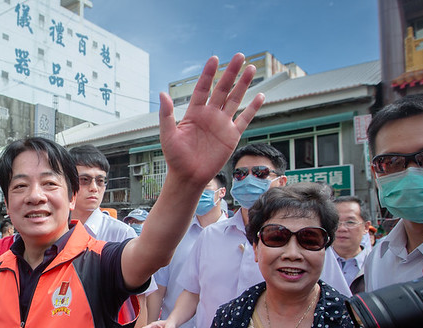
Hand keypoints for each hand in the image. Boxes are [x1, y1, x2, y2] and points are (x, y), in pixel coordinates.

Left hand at [159, 54, 264, 189]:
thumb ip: (166, 115)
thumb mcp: (168, 135)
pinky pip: (244, 119)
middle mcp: (209, 115)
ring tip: (251, 68)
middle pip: (222, 89)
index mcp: (194, 113)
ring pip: (235, 99)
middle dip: (231, 73)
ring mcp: (222, 124)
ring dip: (243, 84)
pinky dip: (253, 108)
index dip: (209, 74)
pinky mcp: (232, 136)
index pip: (203, 88)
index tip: (215, 59)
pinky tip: (260, 96)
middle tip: (240, 56)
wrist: (188, 177)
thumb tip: (162, 94)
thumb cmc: (175, 157)